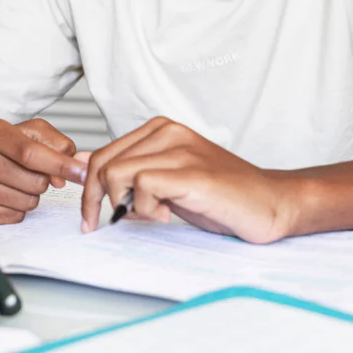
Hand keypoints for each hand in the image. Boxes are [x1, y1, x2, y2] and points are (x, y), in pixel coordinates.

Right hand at [0, 118, 87, 224]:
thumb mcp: (22, 130)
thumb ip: (54, 143)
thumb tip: (70, 172)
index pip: (30, 152)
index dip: (61, 164)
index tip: (82, 173)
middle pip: (34, 181)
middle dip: (42, 179)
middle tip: (27, 169)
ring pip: (27, 202)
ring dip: (30, 194)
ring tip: (13, 180)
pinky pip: (14, 217)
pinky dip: (16, 207)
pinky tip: (2, 193)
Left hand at [80, 117, 298, 242]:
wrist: (269, 202)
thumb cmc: (219, 196)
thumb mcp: (165, 182)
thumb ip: (129, 172)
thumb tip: (82, 165)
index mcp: (160, 130)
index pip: (102, 155)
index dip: (90, 190)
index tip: (92, 217)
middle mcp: (168, 132)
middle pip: (104, 163)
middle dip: (98, 200)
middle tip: (114, 222)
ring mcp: (181, 150)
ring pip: (117, 173)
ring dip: (125, 205)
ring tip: (153, 216)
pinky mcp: (192, 173)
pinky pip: (143, 186)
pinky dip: (145, 209)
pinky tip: (167, 216)